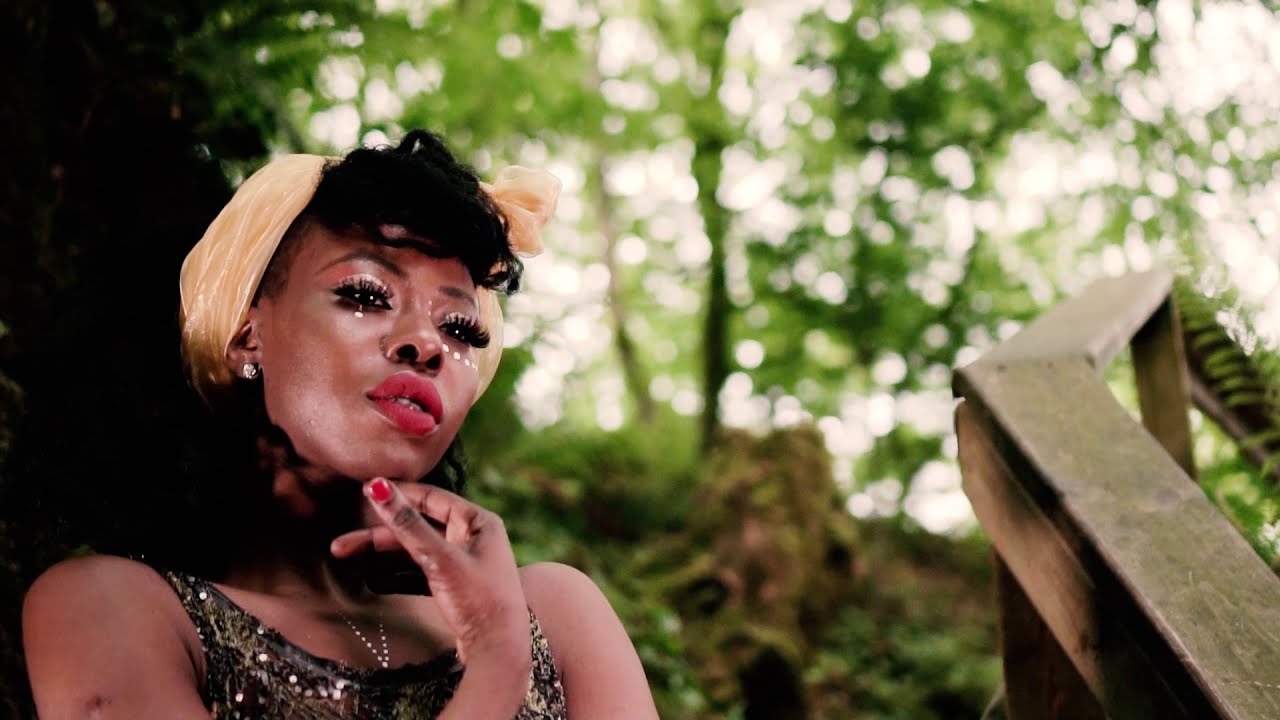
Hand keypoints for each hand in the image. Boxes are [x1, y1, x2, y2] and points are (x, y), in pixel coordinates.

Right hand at [330, 479, 530, 667]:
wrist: (498, 652)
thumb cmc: (477, 599)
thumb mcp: (439, 559)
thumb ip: (407, 524)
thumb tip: (377, 487)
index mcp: (478, 522)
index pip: (432, 497)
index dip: (398, 494)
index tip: (364, 490)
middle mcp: (473, 538)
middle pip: (418, 526)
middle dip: (379, 533)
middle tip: (342, 541)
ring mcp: (464, 563)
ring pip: (416, 550)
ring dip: (383, 553)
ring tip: (344, 554)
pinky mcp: (456, 587)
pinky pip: (420, 571)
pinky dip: (397, 574)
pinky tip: (371, 579)